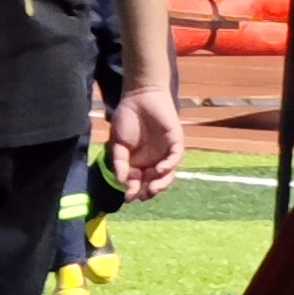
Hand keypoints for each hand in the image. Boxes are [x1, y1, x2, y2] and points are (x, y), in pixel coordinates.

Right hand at [107, 83, 181, 200]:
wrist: (139, 97)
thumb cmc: (127, 118)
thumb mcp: (118, 144)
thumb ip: (120, 162)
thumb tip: (120, 180)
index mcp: (139, 162)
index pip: (139, 182)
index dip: (134, 190)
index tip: (128, 197)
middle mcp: (154, 160)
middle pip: (155, 181)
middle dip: (149, 191)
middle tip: (141, 195)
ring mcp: (166, 152)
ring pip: (168, 173)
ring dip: (161, 182)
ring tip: (152, 187)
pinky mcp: (175, 142)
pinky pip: (175, 157)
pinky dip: (169, 166)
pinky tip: (160, 170)